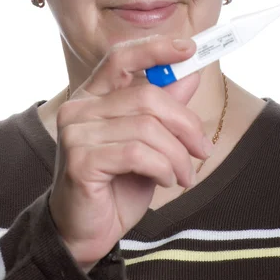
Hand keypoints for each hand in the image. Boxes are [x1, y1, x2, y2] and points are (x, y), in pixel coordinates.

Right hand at [48, 37, 209, 270]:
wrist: (87, 231)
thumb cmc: (117, 183)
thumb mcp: (150, 141)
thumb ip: (164, 107)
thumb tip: (189, 74)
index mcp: (94, 95)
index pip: (122, 57)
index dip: (156, 49)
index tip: (190, 48)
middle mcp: (80, 107)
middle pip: (147, 95)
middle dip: (185, 124)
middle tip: (203, 149)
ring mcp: (76, 131)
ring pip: (147, 127)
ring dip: (178, 155)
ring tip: (185, 175)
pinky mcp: (79, 159)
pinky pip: (137, 153)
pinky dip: (163, 167)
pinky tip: (167, 181)